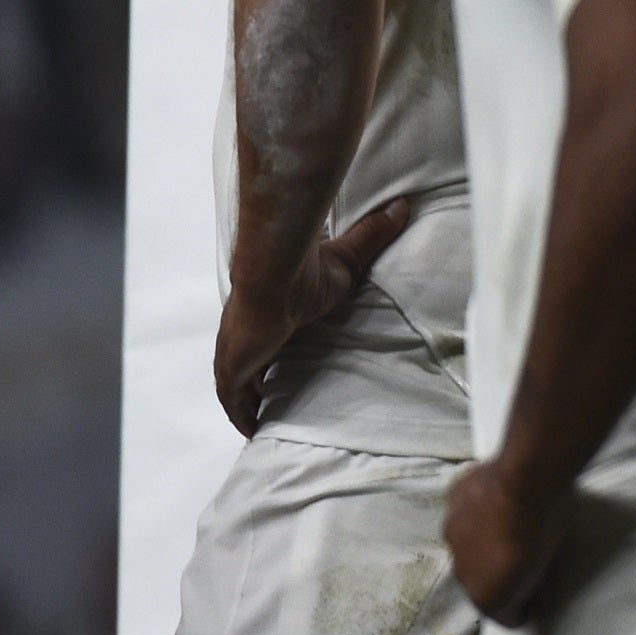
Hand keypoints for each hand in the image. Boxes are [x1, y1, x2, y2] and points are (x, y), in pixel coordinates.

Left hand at [213, 197, 410, 435]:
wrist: (275, 275)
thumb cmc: (307, 269)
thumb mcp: (348, 258)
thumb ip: (372, 235)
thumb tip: (403, 204)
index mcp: (265, 311)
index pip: (263, 334)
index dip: (269, 349)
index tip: (280, 360)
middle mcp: (244, 333)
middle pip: (245, 362)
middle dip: (254, 379)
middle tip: (270, 398)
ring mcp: (235, 352)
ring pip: (236, 385)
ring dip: (247, 400)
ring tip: (263, 421)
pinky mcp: (232, 369)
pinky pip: (234, 401)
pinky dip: (241, 415)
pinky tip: (252, 430)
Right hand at [445, 458, 571, 626]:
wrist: (527, 481)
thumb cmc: (545, 527)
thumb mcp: (549, 566)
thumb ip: (533, 582)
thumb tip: (534, 587)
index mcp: (486, 596)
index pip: (502, 612)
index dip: (524, 601)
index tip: (539, 587)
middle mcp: (460, 571)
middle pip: (482, 577)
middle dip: (500, 568)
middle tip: (525, 550)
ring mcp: (453, 533)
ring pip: (469, 542)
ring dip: (486, 536)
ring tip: (512, 518)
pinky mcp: (453, 499)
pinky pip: (465, 507)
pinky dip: (478, 505)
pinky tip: (498, 493)